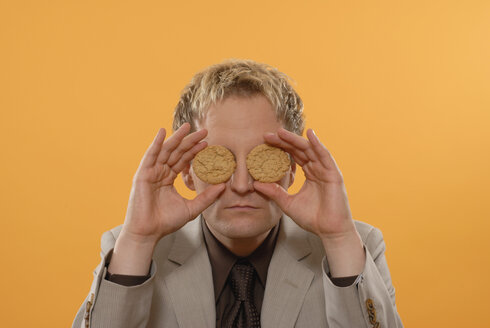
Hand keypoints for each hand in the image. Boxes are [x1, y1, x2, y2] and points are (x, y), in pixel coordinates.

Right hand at [121, 122, 224, 245]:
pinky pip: (150, 156)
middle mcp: (160, 172)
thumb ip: (206, 197)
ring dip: (176, 138)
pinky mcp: (142, 175)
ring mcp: (151, 172)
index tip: (208, 143)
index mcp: (169, 178)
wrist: (148, 233)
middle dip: (190, 141)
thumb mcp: (192, 208)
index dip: (195, 151)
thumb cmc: (166, 222)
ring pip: (166, 150)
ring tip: (188, 127)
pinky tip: (162, 132)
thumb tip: (223, 186)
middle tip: (204, 130)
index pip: (184, 160)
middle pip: (177, 152)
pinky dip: (156, 143)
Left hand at [254, 128, 354, 238]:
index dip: (281, 147)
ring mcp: (326, 171)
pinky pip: (325, 156)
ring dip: (296, 139)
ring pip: (310, 150)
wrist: (329, 232)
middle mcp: (318, 169)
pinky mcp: (334, 175)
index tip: (265, 142)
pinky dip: (318, 144)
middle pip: (300, 150)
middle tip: (269, 134)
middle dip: (285, 141)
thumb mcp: (287, 203)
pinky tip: (310, 134)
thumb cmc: (312, 219)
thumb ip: (274, 192)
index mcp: (309, 174)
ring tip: (281, 132)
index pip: (294, 156)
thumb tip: (255, 184)